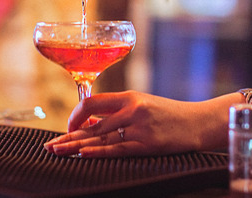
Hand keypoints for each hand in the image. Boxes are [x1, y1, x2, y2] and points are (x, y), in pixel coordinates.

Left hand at [43, 91, 223, 157]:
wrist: (200, 122)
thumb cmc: (172, 116)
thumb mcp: (145, 106)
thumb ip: (120, 112)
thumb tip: (92, 124)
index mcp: (131, 97)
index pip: (93, 102)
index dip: (76, 115)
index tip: (69, 127)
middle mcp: (133, 109)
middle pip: (92, 122)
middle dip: (68, 135)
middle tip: (50, 145)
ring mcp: (140, 126)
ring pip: (101, 137)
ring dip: (76, 146)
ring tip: (58, 152)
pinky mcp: (148, 143)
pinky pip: (117, 149)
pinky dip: (98, 152)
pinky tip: (83, 154)